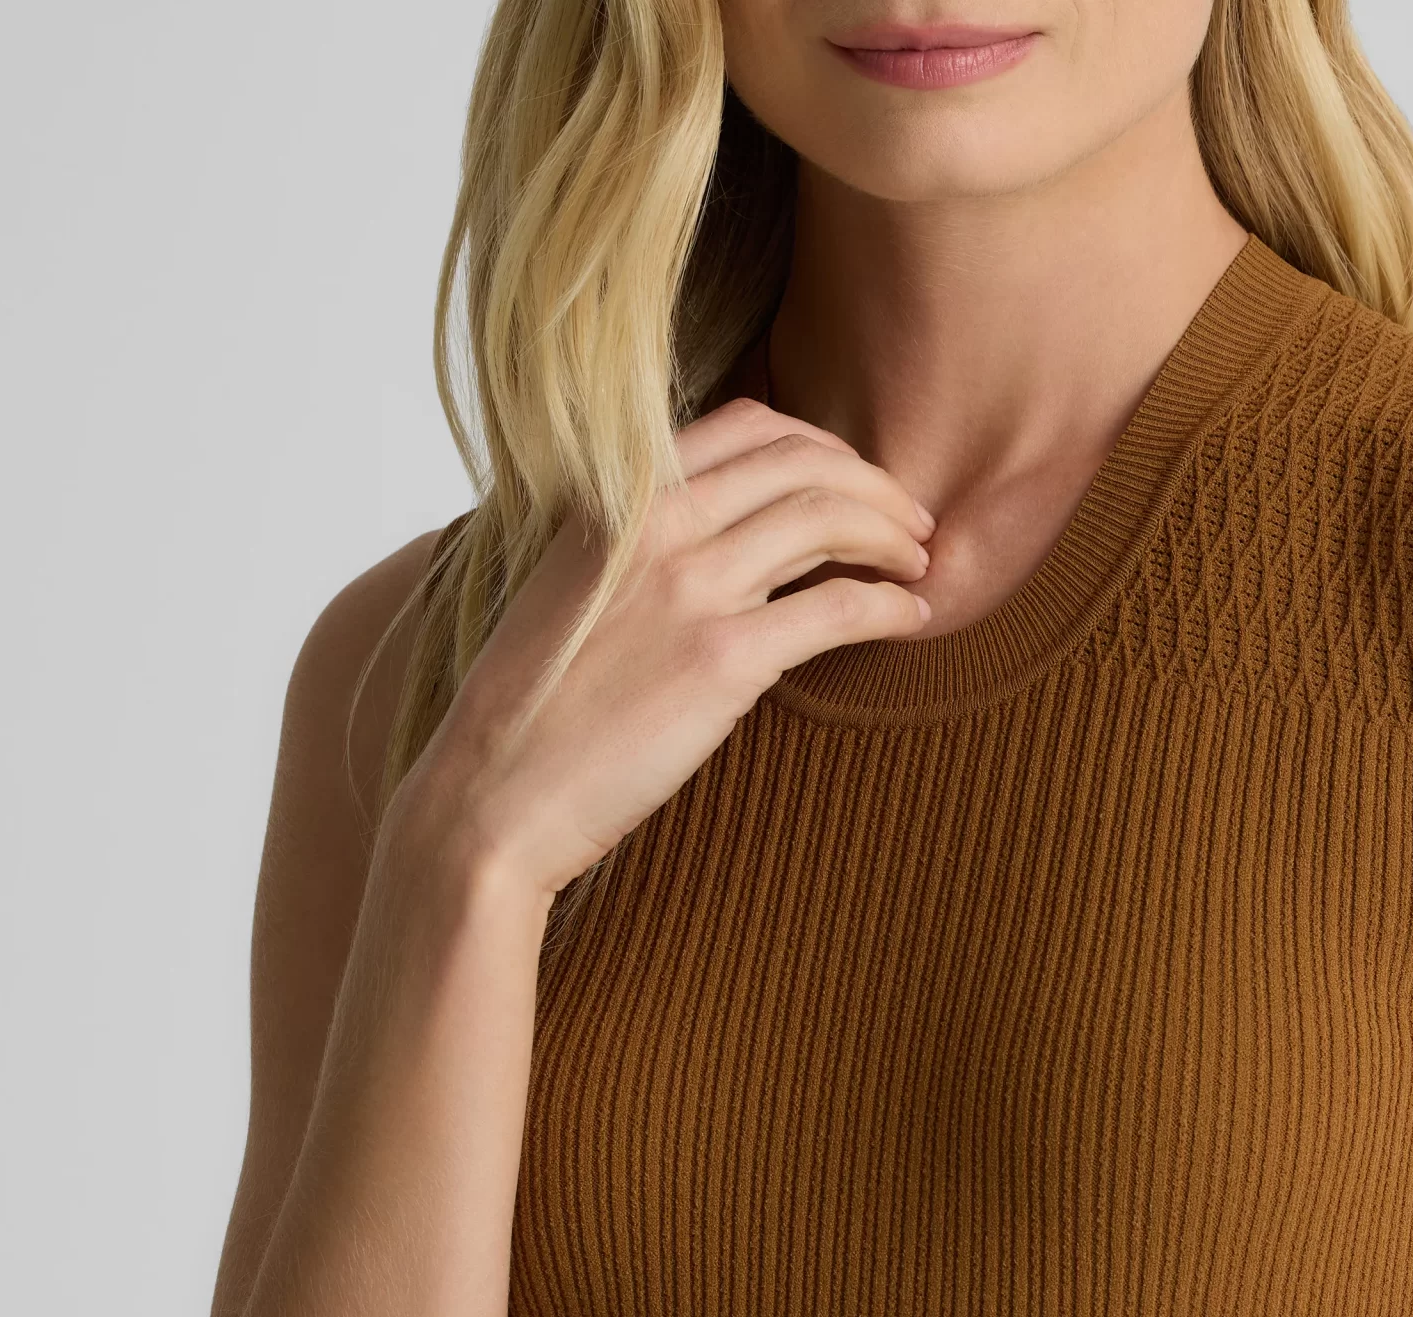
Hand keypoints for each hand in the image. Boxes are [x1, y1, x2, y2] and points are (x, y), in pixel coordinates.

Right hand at [394, 397, 936, 897]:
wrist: (492, 796)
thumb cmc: (530, 711)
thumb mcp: (570, 588)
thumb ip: (637, 546)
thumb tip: (713, 535)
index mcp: (616, 496)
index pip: (746, 424)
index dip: (820, 444)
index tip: (853, 480)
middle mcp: (655, 524)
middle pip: (802, 463)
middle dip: (874, 485)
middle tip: (912, 522)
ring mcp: (690, 588)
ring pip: (829, 520)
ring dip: (893, 537)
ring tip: (920, 564)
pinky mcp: (723, 660)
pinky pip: (839, 607)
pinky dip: (890, 606)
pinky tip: (910, 619)